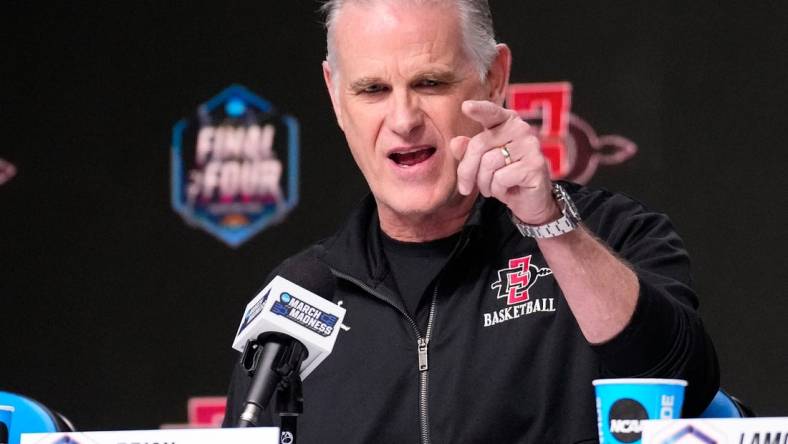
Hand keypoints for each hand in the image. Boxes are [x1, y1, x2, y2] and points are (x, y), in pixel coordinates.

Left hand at [451, 100, 559, 225]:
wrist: (529, 200)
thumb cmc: (503, 176)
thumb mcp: (481, 163)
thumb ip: (468, 151)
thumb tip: (455, 142)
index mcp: (507, 122)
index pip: (491, 112)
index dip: (479, 109)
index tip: (465, 106)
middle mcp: (521, 129)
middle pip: (479, 145)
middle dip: (467, 170)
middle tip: (465, 187)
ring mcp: (530, 146)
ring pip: (489, 163)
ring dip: (483, 183)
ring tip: (490, 188)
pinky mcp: (535, 166)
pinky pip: (501, 178)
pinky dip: (497, 190)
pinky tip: (506, 191)